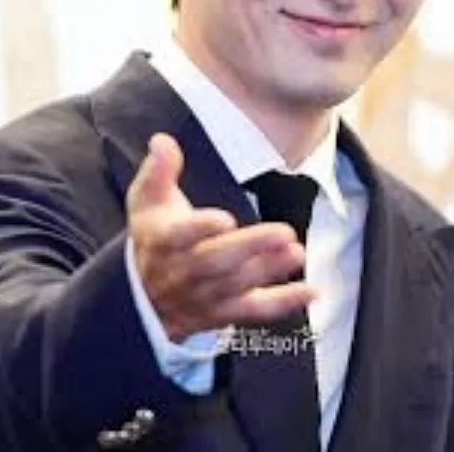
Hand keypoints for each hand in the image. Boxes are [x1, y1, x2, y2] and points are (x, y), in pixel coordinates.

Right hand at [127, 133, 315, 341]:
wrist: (142, 294)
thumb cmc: (153, 235)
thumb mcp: (147, 199)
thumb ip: (159, 169)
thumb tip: (163, 141)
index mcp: (162, 240)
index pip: (178, 237)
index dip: (200, 229)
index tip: (225, 219)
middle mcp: (181, 272)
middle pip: (215, 262)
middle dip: (250, 248)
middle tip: (284, 232)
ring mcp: (203, 296)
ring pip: (236, 286)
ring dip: (269, 270)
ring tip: (297, 252)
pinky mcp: (223, 312)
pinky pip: (254, 311)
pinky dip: (284, 303)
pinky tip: (311, 291)